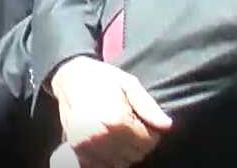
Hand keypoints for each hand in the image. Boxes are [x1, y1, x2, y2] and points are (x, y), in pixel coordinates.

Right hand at [50, 56, 171, 167]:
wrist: (69, 77)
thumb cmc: (102, 78)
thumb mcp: (128, 83)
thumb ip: (147, 106)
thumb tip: (167, 126)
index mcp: (116, 120)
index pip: (147, 141)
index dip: (151, 132)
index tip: (144, 122)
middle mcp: (100, 136)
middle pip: (135, 154)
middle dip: (139, 143)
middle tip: (133, 128)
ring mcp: (87, 145)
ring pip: (120, 163)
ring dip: (125, 152)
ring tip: (121, 135)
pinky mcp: (77, 149)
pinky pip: (102, 165)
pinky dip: (109, 158)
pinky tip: (109, 143)